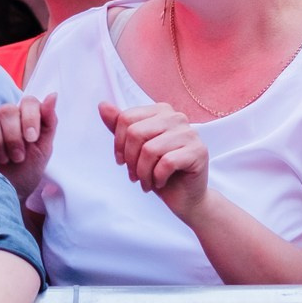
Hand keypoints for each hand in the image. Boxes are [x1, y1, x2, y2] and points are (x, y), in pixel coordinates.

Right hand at [0, 92, 58, 200]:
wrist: (8, 195)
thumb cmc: (26, 172)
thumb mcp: (43, 149)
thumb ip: (49, 122)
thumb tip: (53, 95)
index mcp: (23, 118)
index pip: (28, 101)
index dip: (30, 117)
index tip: (32, 139)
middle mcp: (3, 117)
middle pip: (7, 109)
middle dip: (14, 137)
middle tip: (18, 157)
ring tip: (4, 160)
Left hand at [98, 99, 208, 217]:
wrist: (184, 197)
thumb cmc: (158, 171)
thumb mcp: (134, 149)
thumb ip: (120, 126)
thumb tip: (102, 105)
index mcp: (161, 111)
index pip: (126, 118)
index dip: (118, 144)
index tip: (122, 161)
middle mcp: (177, 117)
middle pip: (136, 133)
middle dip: (130, 160)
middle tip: (135, 175)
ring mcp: (190, 133)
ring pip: (150, 150)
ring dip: (143, 173)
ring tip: (146, 182)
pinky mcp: (198, 151)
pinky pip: (166, 163)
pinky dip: (157, 178)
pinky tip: (160, 183)